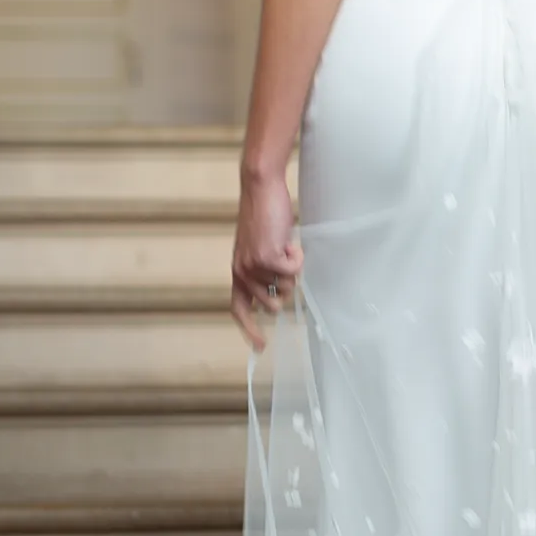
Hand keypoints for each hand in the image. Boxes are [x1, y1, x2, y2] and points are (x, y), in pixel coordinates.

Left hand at [231, 171, 302, 350]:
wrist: (260, 189)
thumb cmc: (264, 216)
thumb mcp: (260, 248)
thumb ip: (265, 272)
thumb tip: (280, 295)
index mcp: (238, 272)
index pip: (239, 308)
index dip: (250, 329)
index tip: (260, 346)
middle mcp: (242, 272)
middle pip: (273, 302)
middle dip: (286, 285)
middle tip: (286, 260)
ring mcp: (253, 266)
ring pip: (286, 286)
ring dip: (292, 268)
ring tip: (284, 245)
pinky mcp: (267, 257)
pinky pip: (294, 270)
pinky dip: (298, 256)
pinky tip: (289, 240)